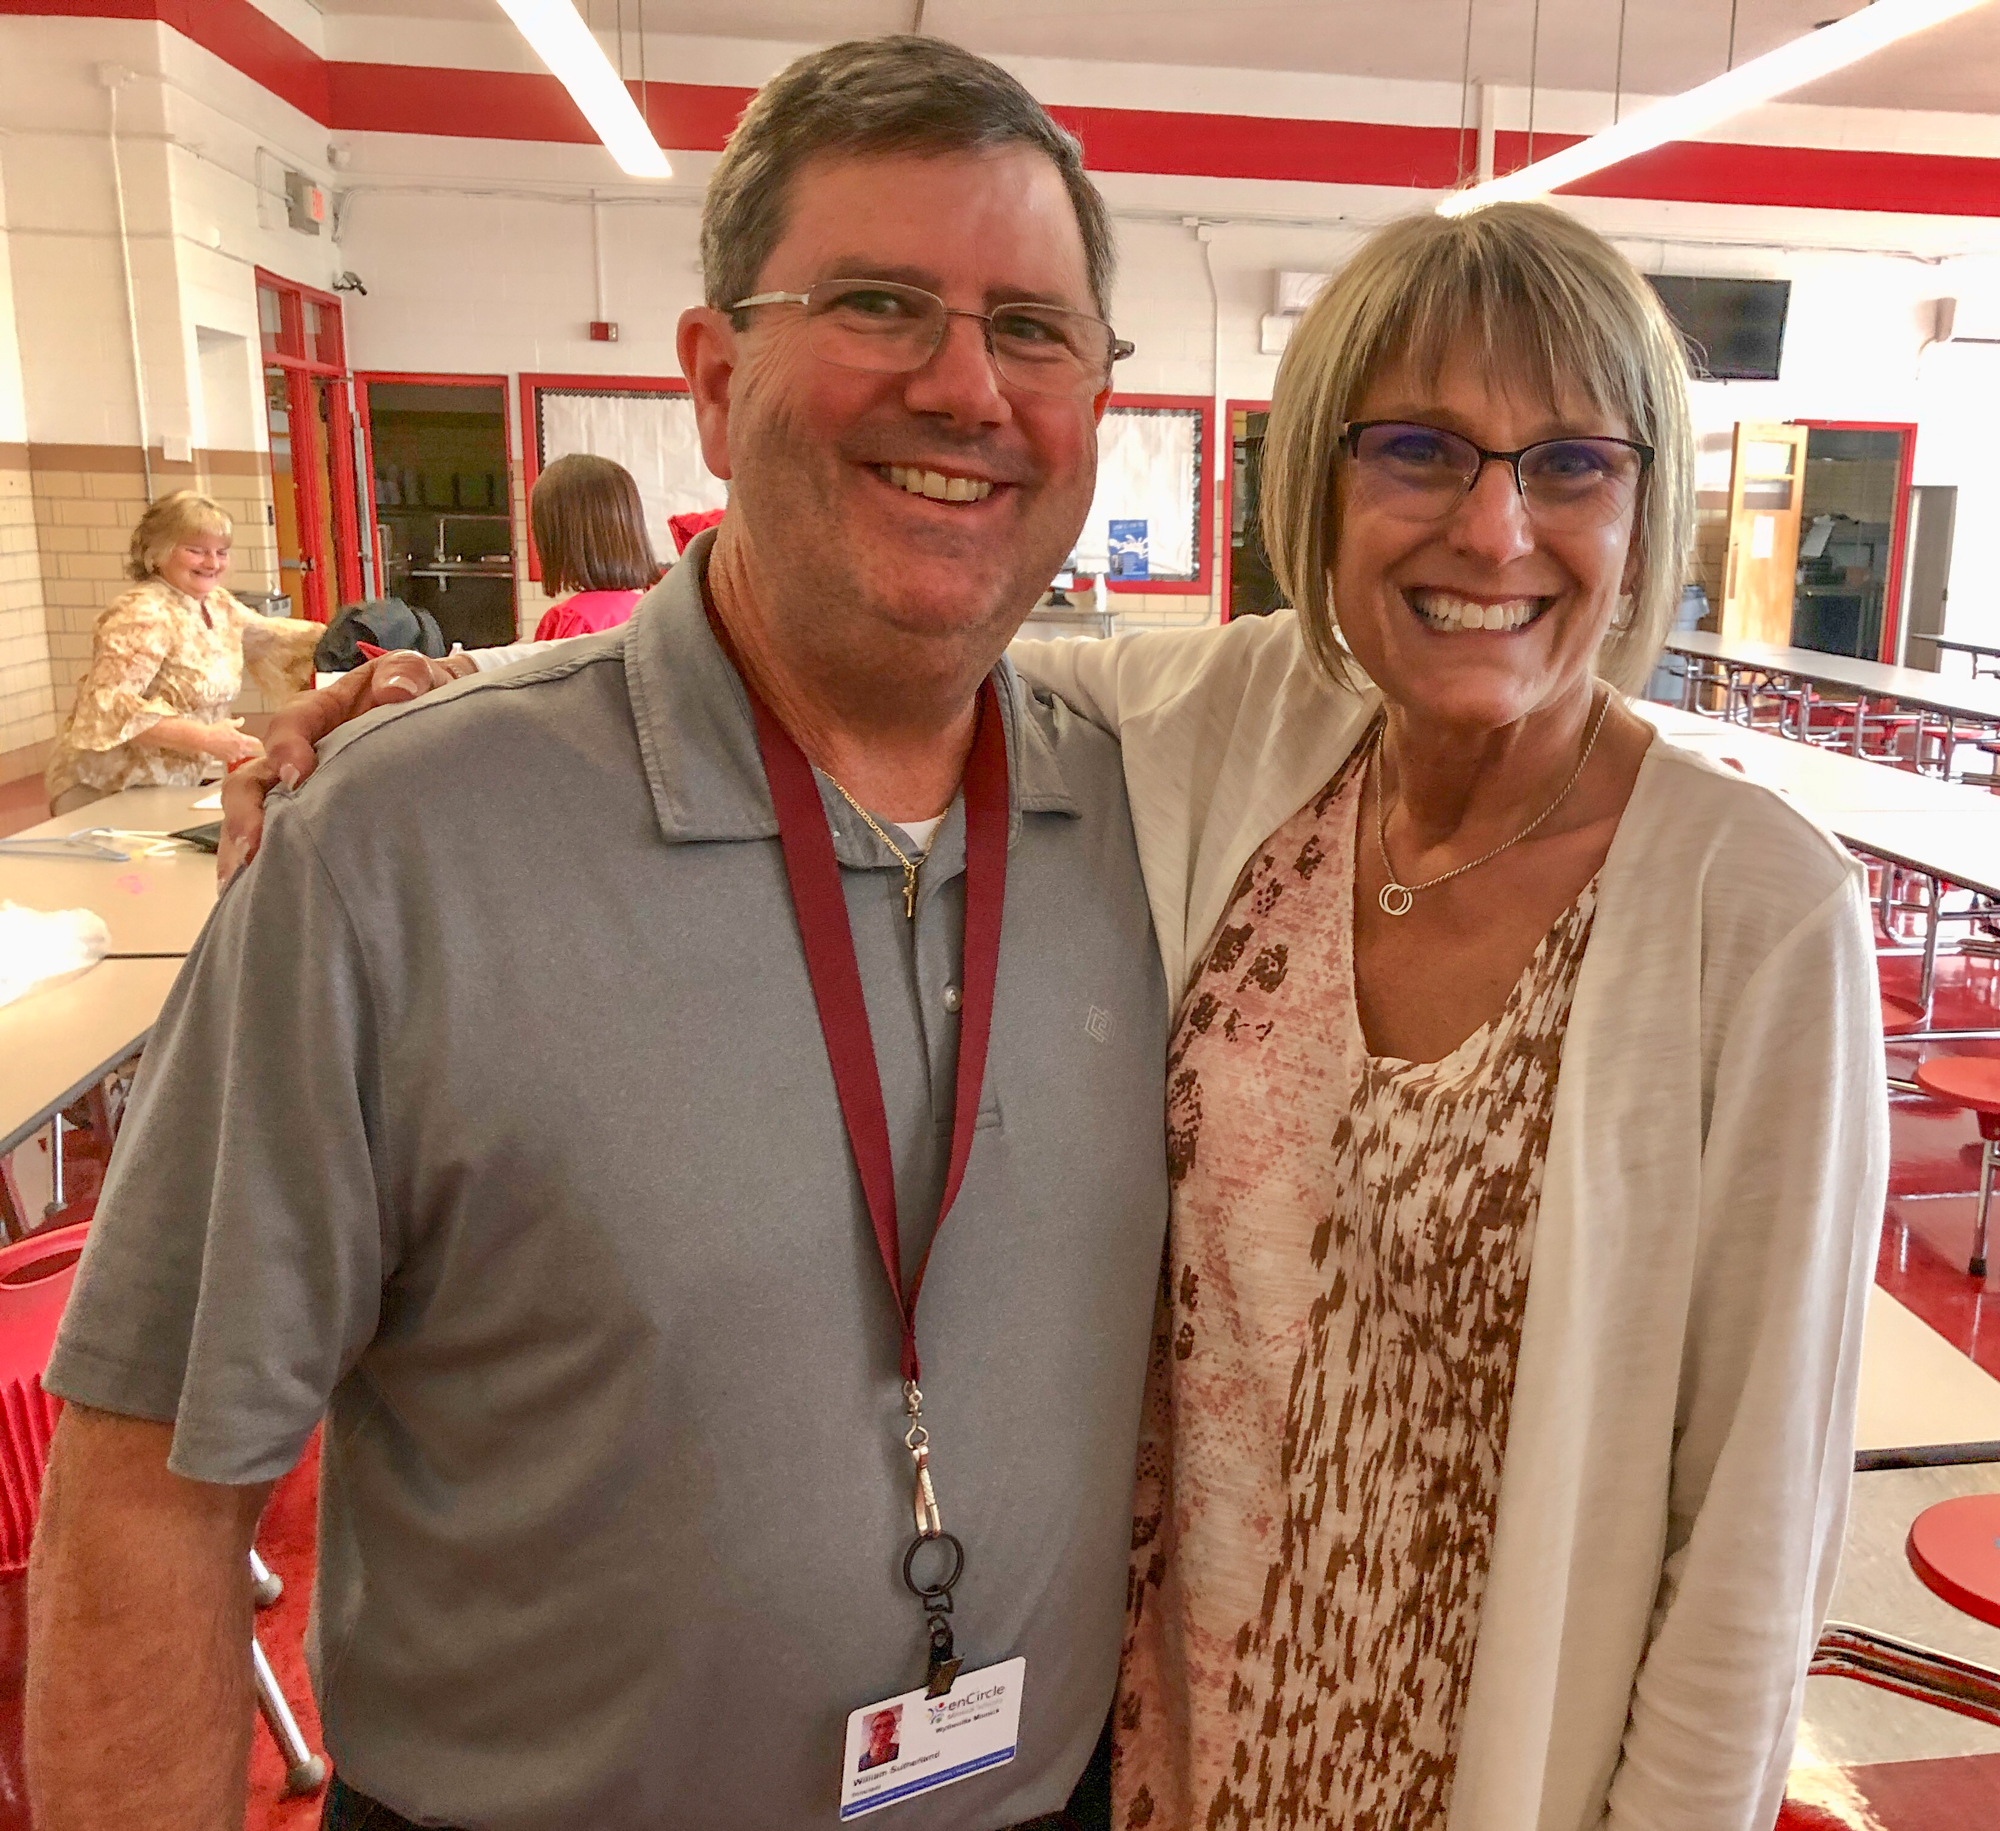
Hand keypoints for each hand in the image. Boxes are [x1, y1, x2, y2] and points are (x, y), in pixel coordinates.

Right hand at [202, 720, 264, 765]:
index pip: (254, 741)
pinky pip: (233, 760)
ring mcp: (233, 754)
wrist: (205, 739)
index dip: (256, 741)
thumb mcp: (228, 723)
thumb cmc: (216, 730)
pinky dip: (233, 758)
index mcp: (242, 739)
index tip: (258, 742)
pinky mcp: (226, 758)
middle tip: (248, 746)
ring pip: (241, 756)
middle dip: (249, 748)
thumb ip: (237, 722)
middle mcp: (240, 748)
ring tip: (240, 751)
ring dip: (241, 754)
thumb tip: (242, 720)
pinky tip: (231, 755)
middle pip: (249, 750)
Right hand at [217, 651, 471, 882]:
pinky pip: (282, 844)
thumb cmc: (421, 693)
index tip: (298, 775)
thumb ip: (406, 674)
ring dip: (243, 848)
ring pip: (257, 818)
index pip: (289, 726)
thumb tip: (395, 692)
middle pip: (253, 781)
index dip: (287, 748)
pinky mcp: (317, 822)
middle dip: (246, 814)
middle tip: (254, 847)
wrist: (444, 724)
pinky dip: (266, 869)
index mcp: (320, 714)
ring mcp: (303, 792)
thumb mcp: (417, 674)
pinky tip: (260, 897)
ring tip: (241, 883)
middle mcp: (300, 754)